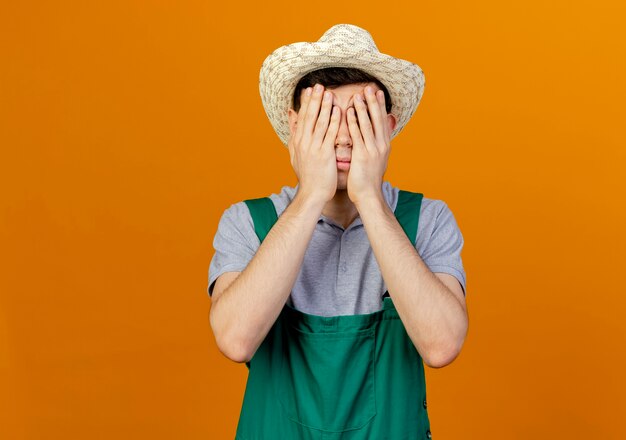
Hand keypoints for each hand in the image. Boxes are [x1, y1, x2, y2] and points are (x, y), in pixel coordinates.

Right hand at [287, 84, 340, 203]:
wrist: (312, 193)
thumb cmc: (308, 176)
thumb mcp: (295, 154)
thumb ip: (294, 134)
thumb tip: (291, 117)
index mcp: (298, 142)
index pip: (301, 118)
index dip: (305, 103)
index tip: (308, 89)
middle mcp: (304, 143)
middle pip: (309, 117)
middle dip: (314, 100)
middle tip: (318, 85)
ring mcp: (314, 148)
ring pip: (319, 122)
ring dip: (324, 106)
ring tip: (328, 92)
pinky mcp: (324, 154)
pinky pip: (330, 134)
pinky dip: (333, 121)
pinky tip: (338, 111)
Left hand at [346, 86, 391, 205]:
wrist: (369, 196)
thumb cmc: (368, 180)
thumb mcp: (375, 161)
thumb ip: (374, 147)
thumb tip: (375, 138)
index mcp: (384, 145)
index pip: (382, 121)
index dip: (380, 106)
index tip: (377, 92)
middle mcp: (381, 145)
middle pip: (378, 119)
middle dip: (373, 102)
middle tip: (370, 87)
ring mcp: (373, 150)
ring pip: (368, 124)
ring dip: (363, 108)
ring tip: (358, 94)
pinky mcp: (363, 155)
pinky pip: (358, 135)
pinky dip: (353, 122)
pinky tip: (348, 112)